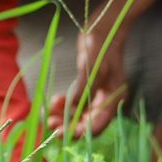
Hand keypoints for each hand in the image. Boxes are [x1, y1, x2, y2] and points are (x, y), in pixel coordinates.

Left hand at [48, 0, 155, 138]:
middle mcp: (106, 100)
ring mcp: (98, 94)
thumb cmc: (100, 45)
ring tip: (48, 114)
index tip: (62, 133)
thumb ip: (83, 89)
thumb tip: (73, 109)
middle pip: (87, 122)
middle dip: (69, 125)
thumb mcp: (92, 67)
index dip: (80, 132)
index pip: (97, 125)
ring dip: (64, 116)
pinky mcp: (89, 87)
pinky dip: (65, 104)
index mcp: (113, 98)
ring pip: (80, 113)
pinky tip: (54, 100)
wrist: (103, 28)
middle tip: (51, 126)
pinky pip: (76, 102)